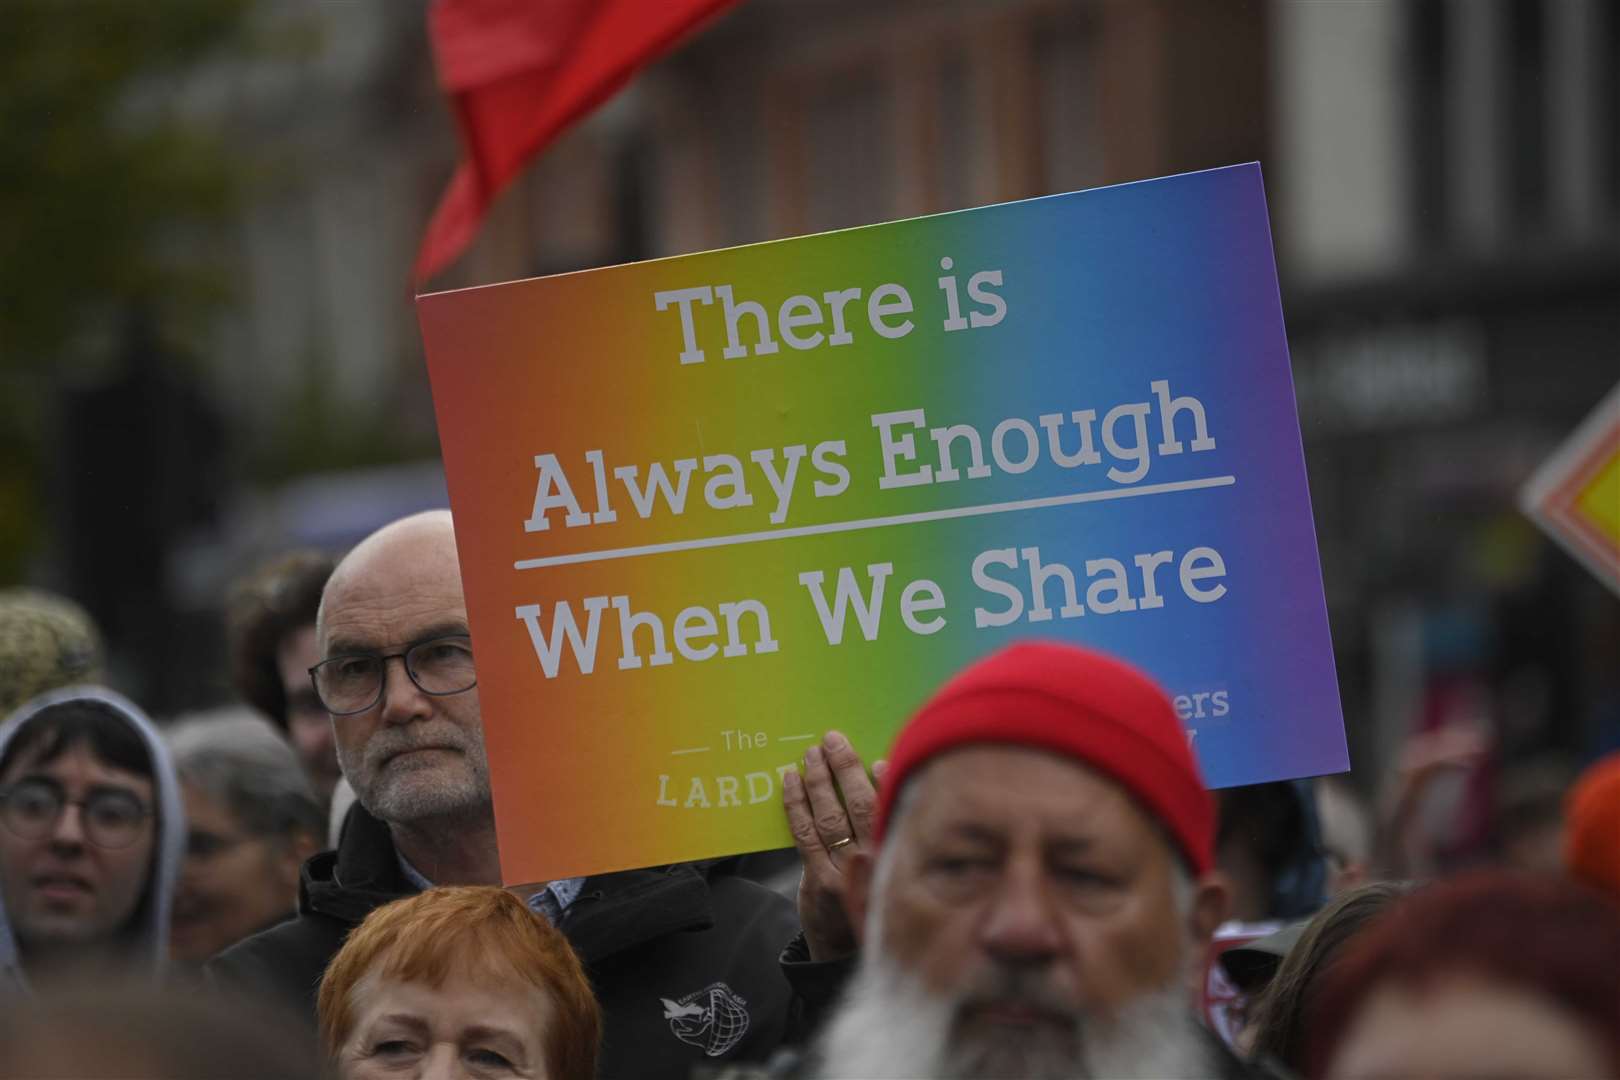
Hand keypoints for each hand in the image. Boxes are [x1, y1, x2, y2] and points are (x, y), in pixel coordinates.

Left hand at [783, 730, 885, 961]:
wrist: (845, 951)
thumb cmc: (871, 900)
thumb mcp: (893, 869)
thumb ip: (887, 827)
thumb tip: (882, 774)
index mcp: (896, 855)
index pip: (888, 809)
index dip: (883, 781)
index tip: (877, 759)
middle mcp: (873, 864)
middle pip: (857, 805)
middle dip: (844, 768)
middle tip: (833, 740)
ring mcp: (843, 873)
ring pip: (828, 816)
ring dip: (818, 780)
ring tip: (811, 754)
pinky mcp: (817, 880)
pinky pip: (803, 834)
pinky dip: (796, 805)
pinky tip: (791, 781)